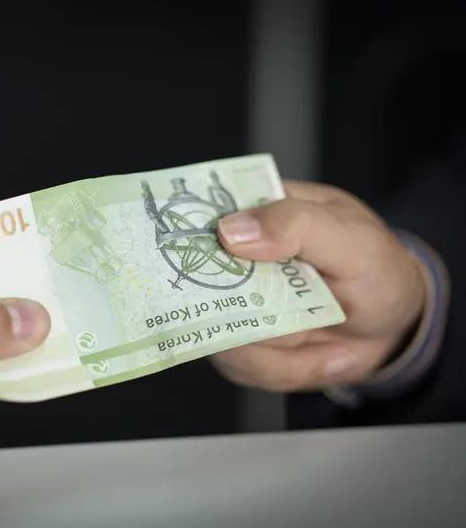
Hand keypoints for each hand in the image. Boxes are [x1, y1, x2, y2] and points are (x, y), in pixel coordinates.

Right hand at [211, 181, 424, 391]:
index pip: (197, 217)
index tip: (206, 263)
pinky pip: (245, 369)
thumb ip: (297, 224)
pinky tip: (325, 354)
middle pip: (196, 288)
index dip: (187, 238)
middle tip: (297, 320)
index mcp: (255, 213)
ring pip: (221, 338)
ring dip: (282, 350)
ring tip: (328, 336)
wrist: (395, 327)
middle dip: (246, 316)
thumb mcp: (353, 239)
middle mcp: (232, 260)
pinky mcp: (240, 346)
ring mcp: (232, 305)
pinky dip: (292, 369)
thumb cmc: (377, 270)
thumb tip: (230, 231)